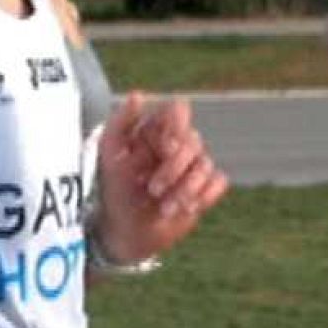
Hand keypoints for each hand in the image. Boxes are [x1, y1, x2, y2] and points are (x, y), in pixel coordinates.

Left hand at [93, 93, 229, 263]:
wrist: (124, 233)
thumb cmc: (114, 191)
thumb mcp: (108, 156)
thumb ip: (119, 123)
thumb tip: (139, 94)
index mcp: (157, 132)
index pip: (179, 110)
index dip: (178, 125)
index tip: (165, 147)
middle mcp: (177, 146)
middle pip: (194, 140)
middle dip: (174, 169)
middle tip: (153, 190)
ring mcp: (193, 166)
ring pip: (206, 164)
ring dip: (185, 189)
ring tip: (165, 208)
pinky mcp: (205, 187)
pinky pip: (219, 181)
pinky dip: (204, 195)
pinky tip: (186, 207)